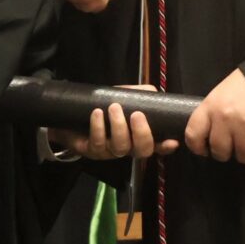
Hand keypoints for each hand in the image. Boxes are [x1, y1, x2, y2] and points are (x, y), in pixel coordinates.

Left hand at [48, 85, 179, 159]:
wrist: (73, 117)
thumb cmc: (104, 107)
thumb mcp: (123, 97)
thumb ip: (140, 94)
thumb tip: (154, 92)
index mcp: (138, 136)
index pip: (157, 144)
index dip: (165, 146)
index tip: (171, 140)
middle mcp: (128, 147)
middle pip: (142, 150)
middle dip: (142, 133)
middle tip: (136, 114)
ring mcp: (110, 151)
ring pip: (121, 147)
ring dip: (119, 126)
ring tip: (114, 107)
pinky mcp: (93, 151)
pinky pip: (98, 143)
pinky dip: (99, 127)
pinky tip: (97, 113)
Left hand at [184, 69, 244, 162]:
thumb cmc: (241, 86)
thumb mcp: (218, 96)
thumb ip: (212, 115)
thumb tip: (208, 138)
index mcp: (209, 106)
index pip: (193, 135)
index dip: (197, 147)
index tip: (204, 149)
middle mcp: (223, 117)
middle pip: (219, 151)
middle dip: (225, 153)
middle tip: (231, 146)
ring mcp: (243, 124)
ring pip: (242, 156)